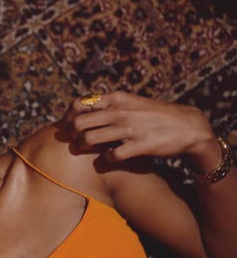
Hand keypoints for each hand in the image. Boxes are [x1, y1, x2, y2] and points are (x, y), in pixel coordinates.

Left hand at [64, 91, 218, 169]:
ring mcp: (129, 128)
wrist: (187, 126)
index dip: (69, 117)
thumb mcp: (130, 102)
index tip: (70, 126)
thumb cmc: (153, 115)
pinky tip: (110, 157)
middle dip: (73, 134)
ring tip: (91, 149)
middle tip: (77, 140)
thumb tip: (81, 110)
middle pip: (78, 123)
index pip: (79, 104)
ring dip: (85, 147)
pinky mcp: (139, 145)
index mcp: (116, 98)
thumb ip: (108, 105)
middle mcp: (120, 111)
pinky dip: (106, 159)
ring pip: (89, 139)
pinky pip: (111, 156)